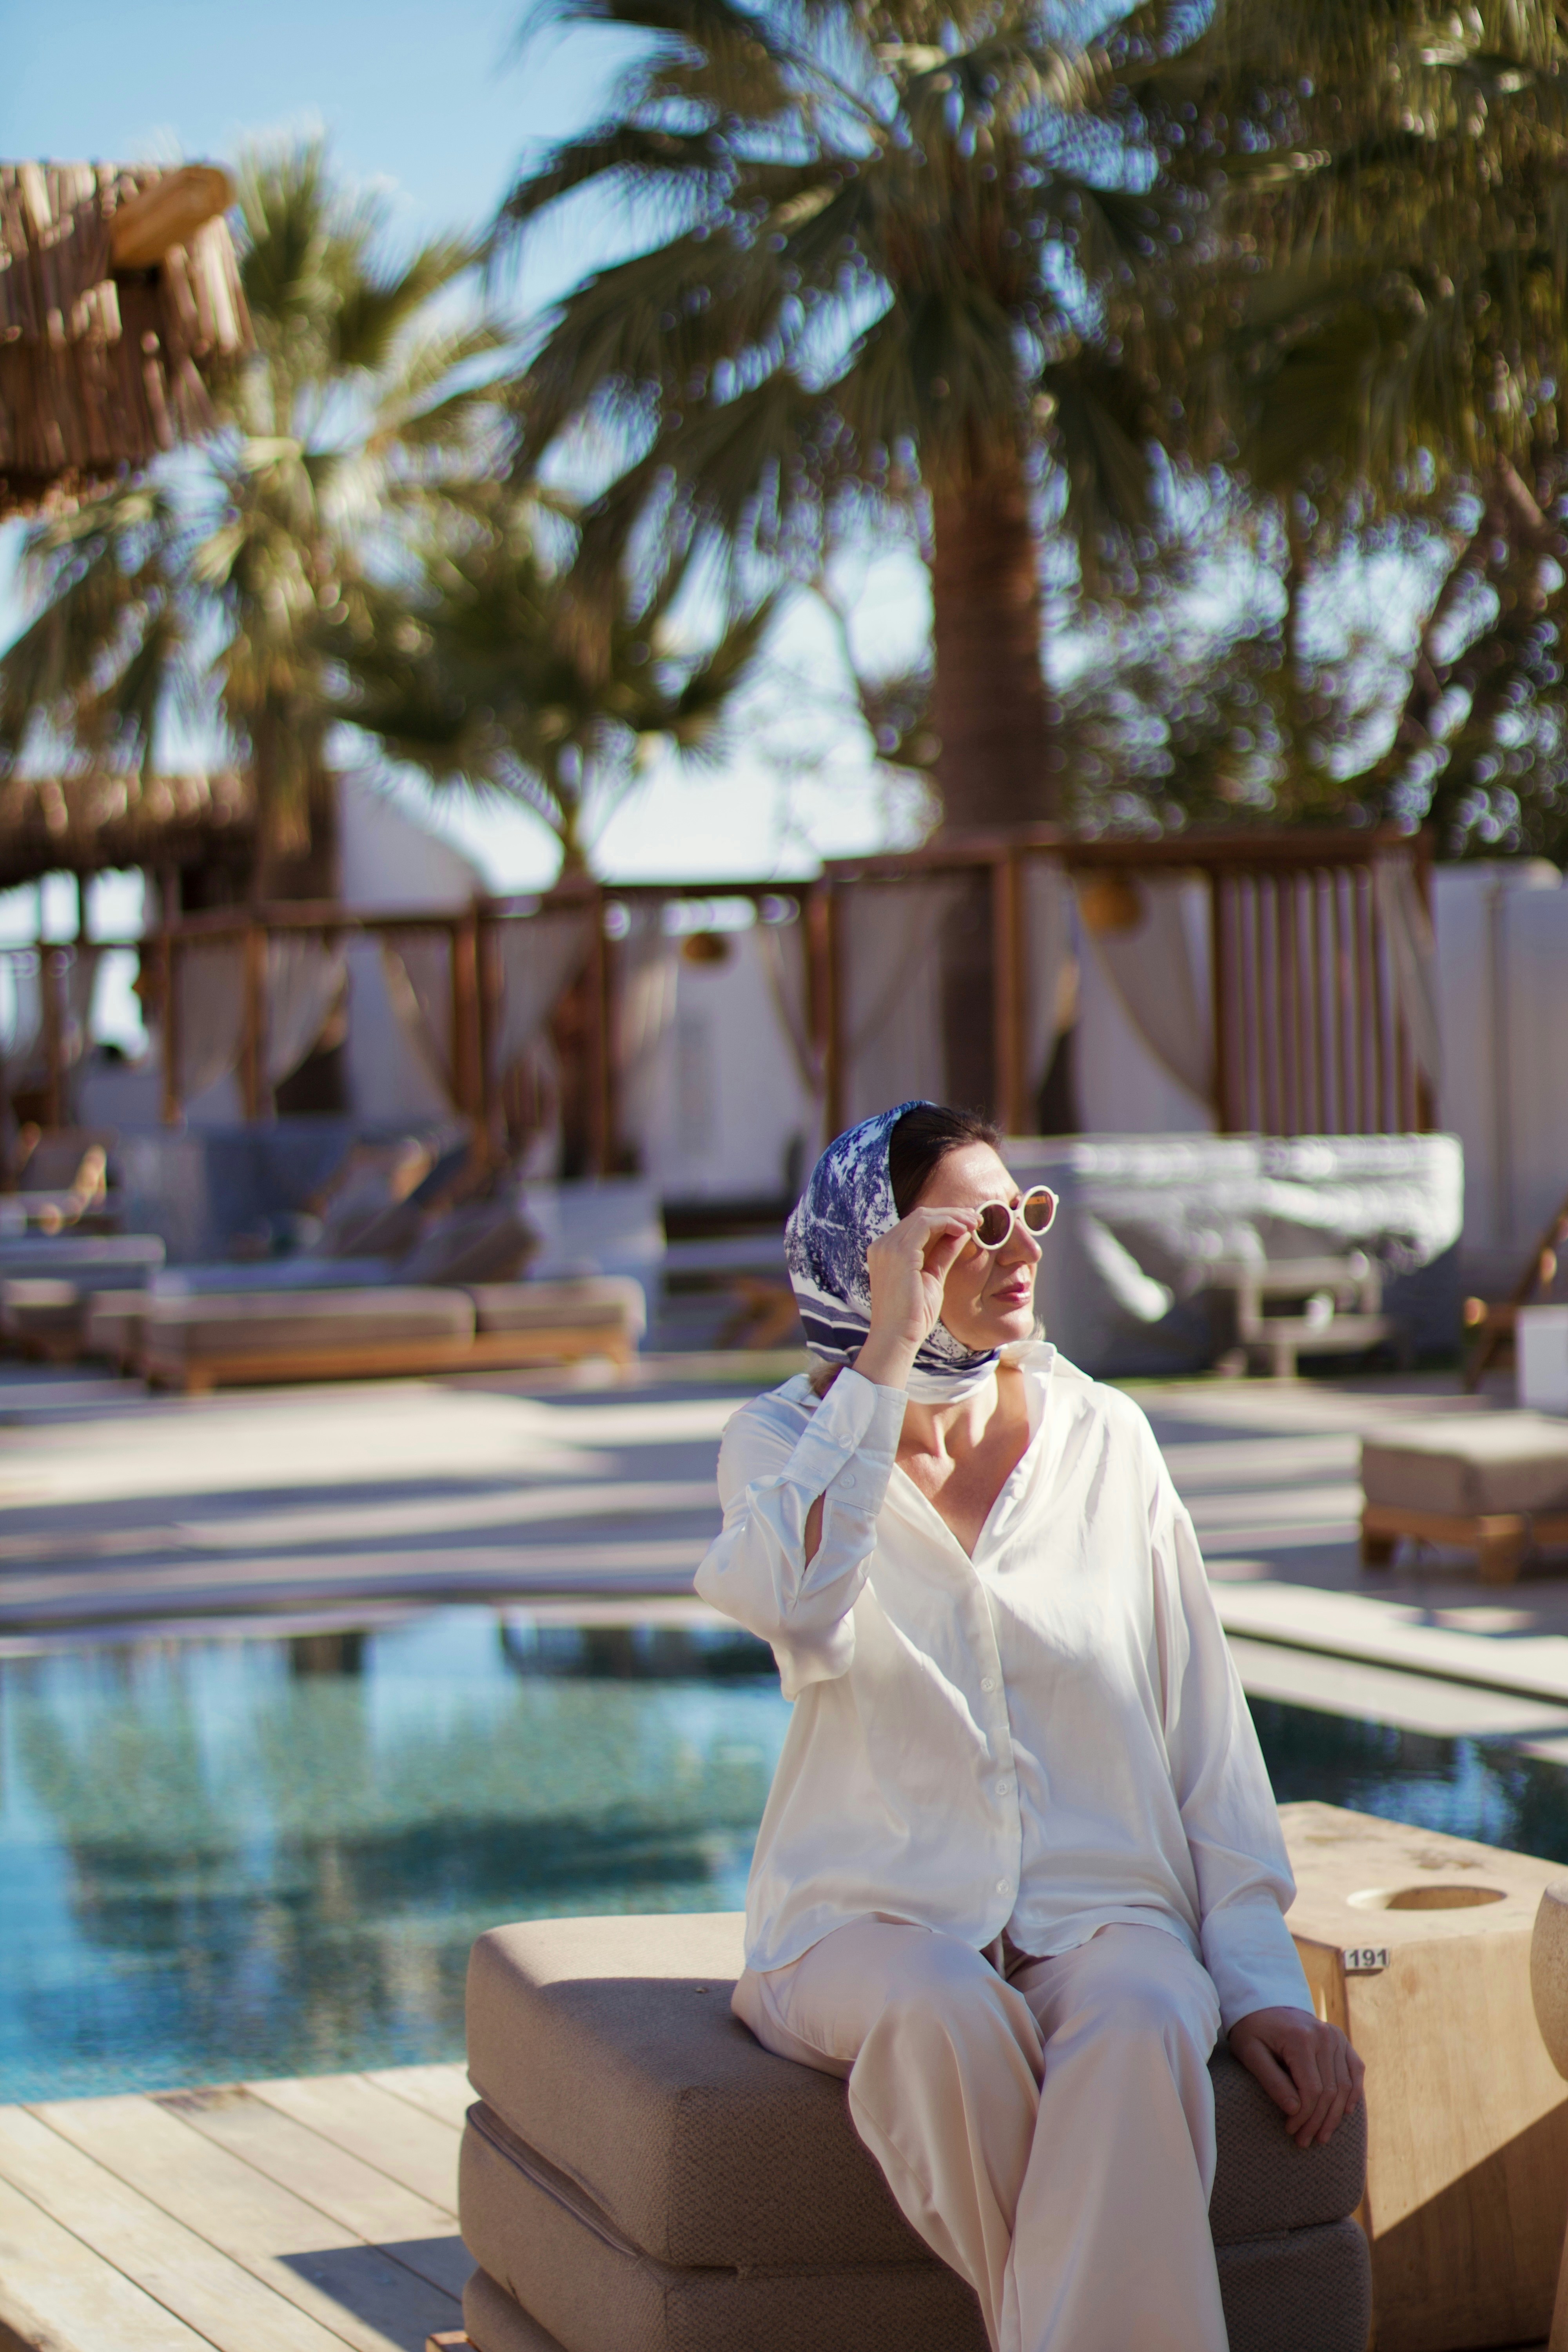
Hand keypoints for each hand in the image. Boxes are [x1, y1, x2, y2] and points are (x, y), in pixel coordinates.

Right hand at [855, 1206, 979, 1388]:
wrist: (897, 1337)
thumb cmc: (913, 1315)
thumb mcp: (933, 1277)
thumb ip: (943, 1253)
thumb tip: (961, 1233)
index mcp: (887, 1251)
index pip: (917, 1226)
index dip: (945, 1220)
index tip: (970, 1224)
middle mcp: (883, 1245)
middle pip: (920, 1216)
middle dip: (952, 1214)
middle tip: (978, 1219)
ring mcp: (888, 1246)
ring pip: (924, 1216)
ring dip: (953, 1216)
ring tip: (976, 1223)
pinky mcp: (898, 1251)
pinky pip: (926, 1224)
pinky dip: (948, 1222)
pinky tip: (965, 1229)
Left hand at [1228, 2007, 1363, 2148]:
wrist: (1262, 2004)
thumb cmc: (1252, 2032)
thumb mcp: (1251, 2054)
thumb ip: (1272, 2081)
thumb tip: (1294, 2110)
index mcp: (1300, 2039)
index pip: (1311, 2090)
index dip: (1304, 2117)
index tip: (1291, 2131)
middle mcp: (1324, 2036)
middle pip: (1330, 2091)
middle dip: (1318, 2121)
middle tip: (1304, 2142)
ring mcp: (1336, 2036)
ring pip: (1345, 2086)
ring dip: (1335, 2115)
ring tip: (1322, 2135)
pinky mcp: (1341, 2038)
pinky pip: (1355, 2069)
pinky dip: (1353, 2092)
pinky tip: (1345, 2112)